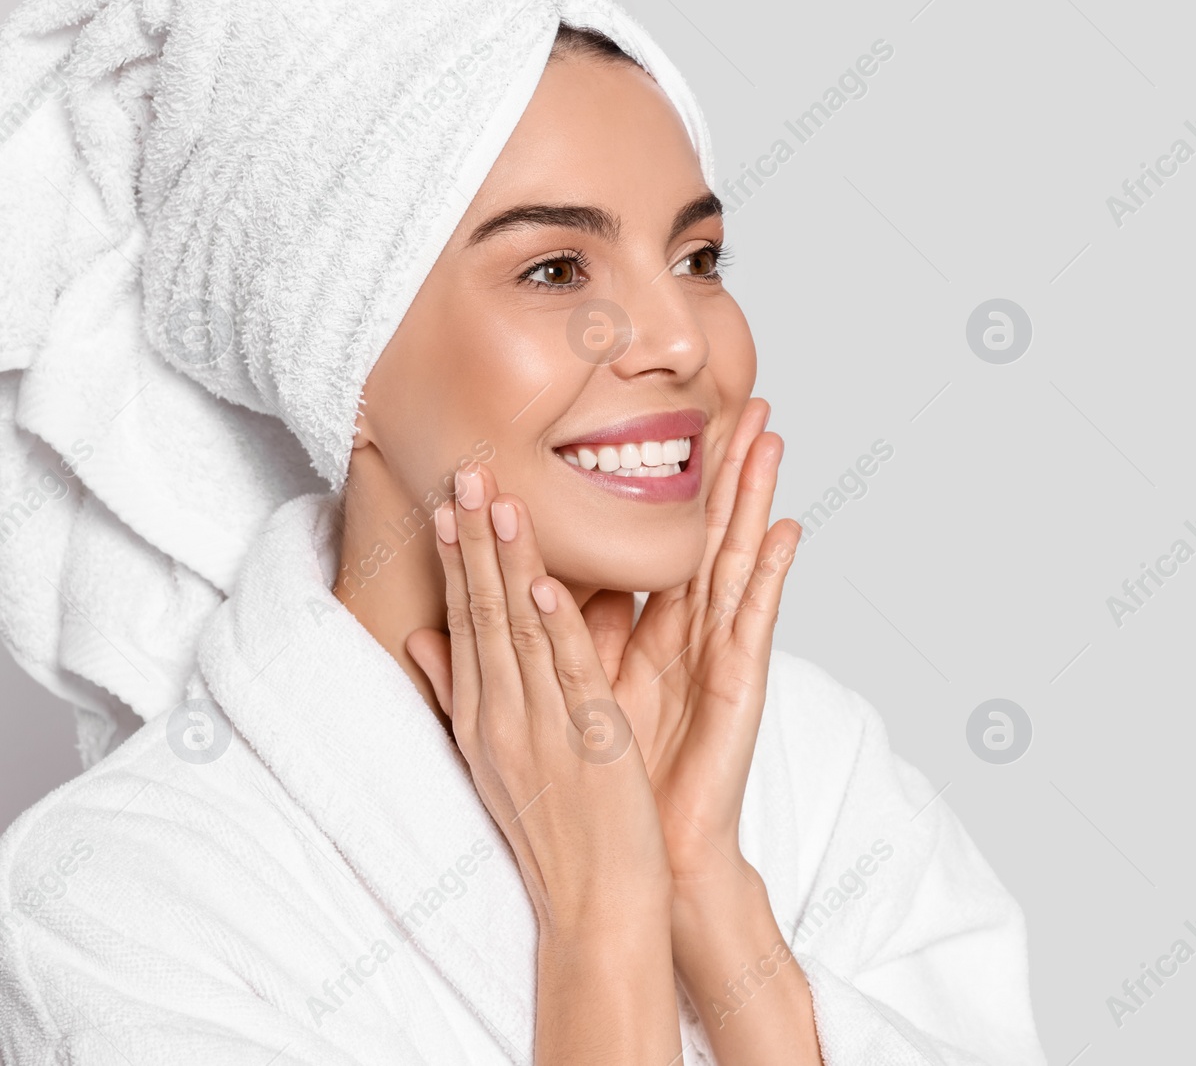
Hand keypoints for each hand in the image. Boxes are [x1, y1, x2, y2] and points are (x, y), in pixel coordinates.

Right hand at [404, 463, 670, 928]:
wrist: (594, 905)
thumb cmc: (554, 831)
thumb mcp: (493, 759)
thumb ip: (460, 694)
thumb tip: (420, 642)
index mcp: (485, 718)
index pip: (466, 624)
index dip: (457, 562)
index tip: (447, 505)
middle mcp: (504, 717)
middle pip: (483, 615)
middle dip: (473, 541)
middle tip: (463, 472)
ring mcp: (542, 729)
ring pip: (519, 631)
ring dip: (507, 562)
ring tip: (495, 499)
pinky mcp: (589, 743)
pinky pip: (567, 676)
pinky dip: (554, 627)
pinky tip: (542, 582)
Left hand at [580, 398, 802, 888]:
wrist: (647, 855)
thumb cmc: (613, 780)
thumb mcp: (568, 693)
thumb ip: (547, 636)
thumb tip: (513, 587)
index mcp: (650, 631)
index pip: (661, 539)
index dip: (670, 481)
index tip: (676, 421)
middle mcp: (690, 633)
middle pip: (710, 532)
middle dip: (727, 467)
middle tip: (747, 399)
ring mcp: (720, 653)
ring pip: (738, 556)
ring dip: (758, 497)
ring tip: (772, 437)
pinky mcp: (740, 683)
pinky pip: (755, 618)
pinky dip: (770, 574)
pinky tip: (786, 529)